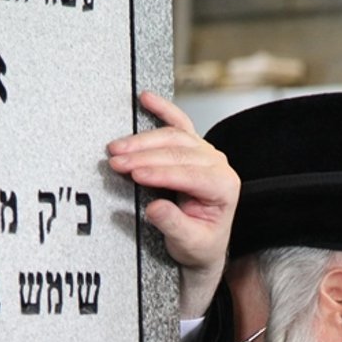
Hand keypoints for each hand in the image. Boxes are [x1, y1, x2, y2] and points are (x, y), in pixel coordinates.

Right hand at [107, 91, 238, 318]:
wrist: (204, 243)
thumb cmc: (200, 243)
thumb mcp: (189, 243)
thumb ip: (174, 225)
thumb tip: (155, 207)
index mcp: (224, 186)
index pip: (189, 174)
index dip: (160, 172)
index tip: (135, 174)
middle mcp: (218, 164)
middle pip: (178, 152)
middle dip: (144, 155)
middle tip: (116, 161)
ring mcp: (205, 152)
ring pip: (173, 136)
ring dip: (142, 140)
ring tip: (117, 148)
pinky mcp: (192, 147)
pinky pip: (177, 122)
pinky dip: (161, 109)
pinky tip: (146, 98)